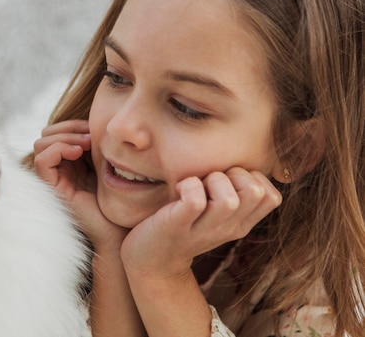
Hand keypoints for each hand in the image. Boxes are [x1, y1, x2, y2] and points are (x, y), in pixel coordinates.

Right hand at [33, 120, 127, 249]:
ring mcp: (54, 178)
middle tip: (90, 135)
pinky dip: (58, 149)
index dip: (74, 123)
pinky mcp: (52, 188)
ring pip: (41, 142)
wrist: (119, 229)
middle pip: (47, 133)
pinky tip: (78, 153)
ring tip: (86, 144)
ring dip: (64, 136)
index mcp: (72, 161)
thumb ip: (100, 144)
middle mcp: (60, 168)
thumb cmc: (120, 199)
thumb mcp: (110, 162)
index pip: (59, 130)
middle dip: (68, 127)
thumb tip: (97, 120)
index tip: (94, 128)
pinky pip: (42, 160)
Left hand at [121, 167, 281, 278]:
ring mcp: (204, 231)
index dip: (253, 177)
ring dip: (212, 181)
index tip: (229, 180)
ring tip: (196, 185)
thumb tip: (245, 162)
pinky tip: (179, 189)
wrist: (152, 262)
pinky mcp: (178, 226)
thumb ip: (233, 194)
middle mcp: (228, 229)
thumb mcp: (216, 215)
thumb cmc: (184, 226)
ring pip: (229, 200)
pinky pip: (195, 200)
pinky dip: (188, 186)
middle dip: (234, 174)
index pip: (272, 196)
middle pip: (255, 192)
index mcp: (241, 224)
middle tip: (211, 180)